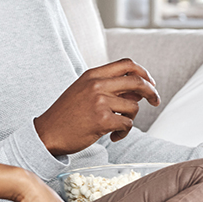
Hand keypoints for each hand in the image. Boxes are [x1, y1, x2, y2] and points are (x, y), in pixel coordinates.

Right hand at [34, 58, 159, 155]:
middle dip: (151, 92)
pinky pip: (127, 124)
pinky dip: (124, 133)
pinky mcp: (102, 120)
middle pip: (137, 81)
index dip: (143, 72)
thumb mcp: (84, 92)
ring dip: (131, 119)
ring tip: (119, 127)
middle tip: (155, 101)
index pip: (127, 64)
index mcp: (92, 74)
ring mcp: (99, 101)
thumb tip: (139, 91)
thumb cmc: (66, 115)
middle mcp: (96, 84)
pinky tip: (113, 137)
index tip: (150, 82)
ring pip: (133, 107)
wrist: (47, 133)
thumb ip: (109, 89)